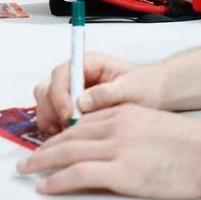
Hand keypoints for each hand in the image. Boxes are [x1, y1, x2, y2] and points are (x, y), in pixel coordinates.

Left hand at [17, 105, 200, 199]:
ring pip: (68, 152)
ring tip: (28, 170)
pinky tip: (46, 186)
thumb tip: (112, 150)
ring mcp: (118, 148)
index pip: (82, 122)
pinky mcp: (122, 172)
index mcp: (124, 114)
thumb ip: (129, 133)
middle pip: (70, 135)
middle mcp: (117, 126)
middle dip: (45, 147)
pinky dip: (57, 180)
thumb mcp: (153, 128)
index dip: (61, 134)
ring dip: (42, 162)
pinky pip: (78, 175)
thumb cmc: (192, 145)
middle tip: (29, 158)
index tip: (49, 144)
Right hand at [32, 52, 164, 133]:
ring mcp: (72, 92)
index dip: (60, 94)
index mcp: (88, 63)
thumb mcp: (132, 88)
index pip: (62, 74)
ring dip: (51, 119)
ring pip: (46, 103)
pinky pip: (53, 116)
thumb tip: (82, 101)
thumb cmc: (145, 86)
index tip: (68, 114)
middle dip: (51, 109)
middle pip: (47, 88)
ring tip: (67, 133)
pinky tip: (68, 136)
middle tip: (65, 127)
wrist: (154, 94)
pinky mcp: (72, 108)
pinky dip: (54, 126)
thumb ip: (108, 93)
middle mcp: (76, 75)